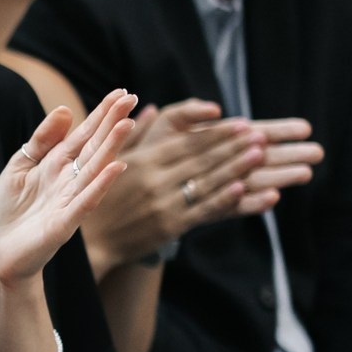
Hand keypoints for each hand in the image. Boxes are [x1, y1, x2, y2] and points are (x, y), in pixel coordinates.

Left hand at [0, 90, 135, 288]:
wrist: (1, 251)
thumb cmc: (11, 210)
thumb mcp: (20, 166)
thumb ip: (41, 141)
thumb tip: (65, 110)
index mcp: (58, 164)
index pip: (84, 134)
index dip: (101, 114)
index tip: (120, 92)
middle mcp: (70, 179)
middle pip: (95, 146)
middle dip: (112, 123)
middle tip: (130, 97)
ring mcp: (70, 200)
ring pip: (95, 169)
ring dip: (111, 147)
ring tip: (126, 124)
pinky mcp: (65, 223)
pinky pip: (85, 201)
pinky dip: (100, 184)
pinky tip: (116, 167)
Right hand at [84, 102, 323, 268]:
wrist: (90, 243)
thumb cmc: (97, 197)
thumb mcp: (105, 160)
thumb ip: (130, 133)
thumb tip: (149, 108)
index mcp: (141, 161)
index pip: (187, 143)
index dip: (216, 133)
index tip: (240, 124)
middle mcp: (154, 180)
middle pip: (202, 159)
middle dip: (234, 146)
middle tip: (260, 134)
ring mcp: (163, 204)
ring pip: (206, 182)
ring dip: (236, 167)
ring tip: (260, 154)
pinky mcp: (170, 226)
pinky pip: (202, 209)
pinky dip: (224, 198)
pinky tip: (242, 187)